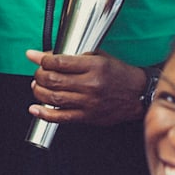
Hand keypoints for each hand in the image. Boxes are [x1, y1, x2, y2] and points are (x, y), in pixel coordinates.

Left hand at [25, 49, 147, 126]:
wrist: (138, 94)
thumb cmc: (120, 75)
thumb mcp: (100, 57)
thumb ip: (75, 56)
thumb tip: (49, 56)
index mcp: (94, 66)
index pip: (59, 62)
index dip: (42, 59)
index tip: (35, 57)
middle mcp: (90, 84)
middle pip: (53, 80)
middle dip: (39, 75)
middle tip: (38, 73)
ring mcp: (88, 102)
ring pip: (53, 98)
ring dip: (39, 91)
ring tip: (37, 86)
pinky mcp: (87, 116)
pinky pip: (61, 117)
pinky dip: (44, 114)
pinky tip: (35, 109)